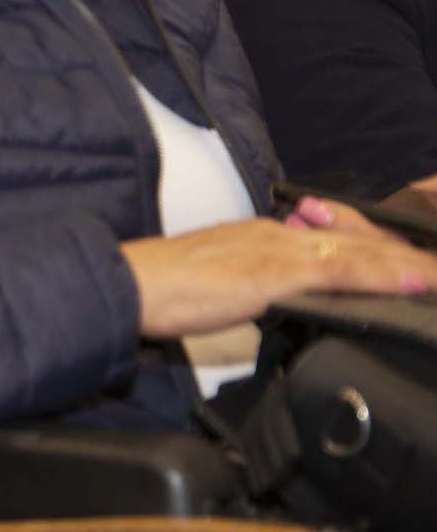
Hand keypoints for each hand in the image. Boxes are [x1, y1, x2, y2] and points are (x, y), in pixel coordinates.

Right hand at [119, 207, 436, 339]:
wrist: (131, 284)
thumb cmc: (162, 289)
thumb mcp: (217, 285)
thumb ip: (249, 286)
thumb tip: (272, 303)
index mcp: (260, 235)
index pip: (332, 239)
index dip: (374, 250)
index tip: (407, 262)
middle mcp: (274, 234)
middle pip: (354, 241)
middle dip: (400, 254)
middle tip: (434, 264)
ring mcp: (277, 250)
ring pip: (358, 253)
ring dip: (405, 263)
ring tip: (436, 272)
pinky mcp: (276, 272)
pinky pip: (343, 271)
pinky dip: (383, 276)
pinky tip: (412, 283)